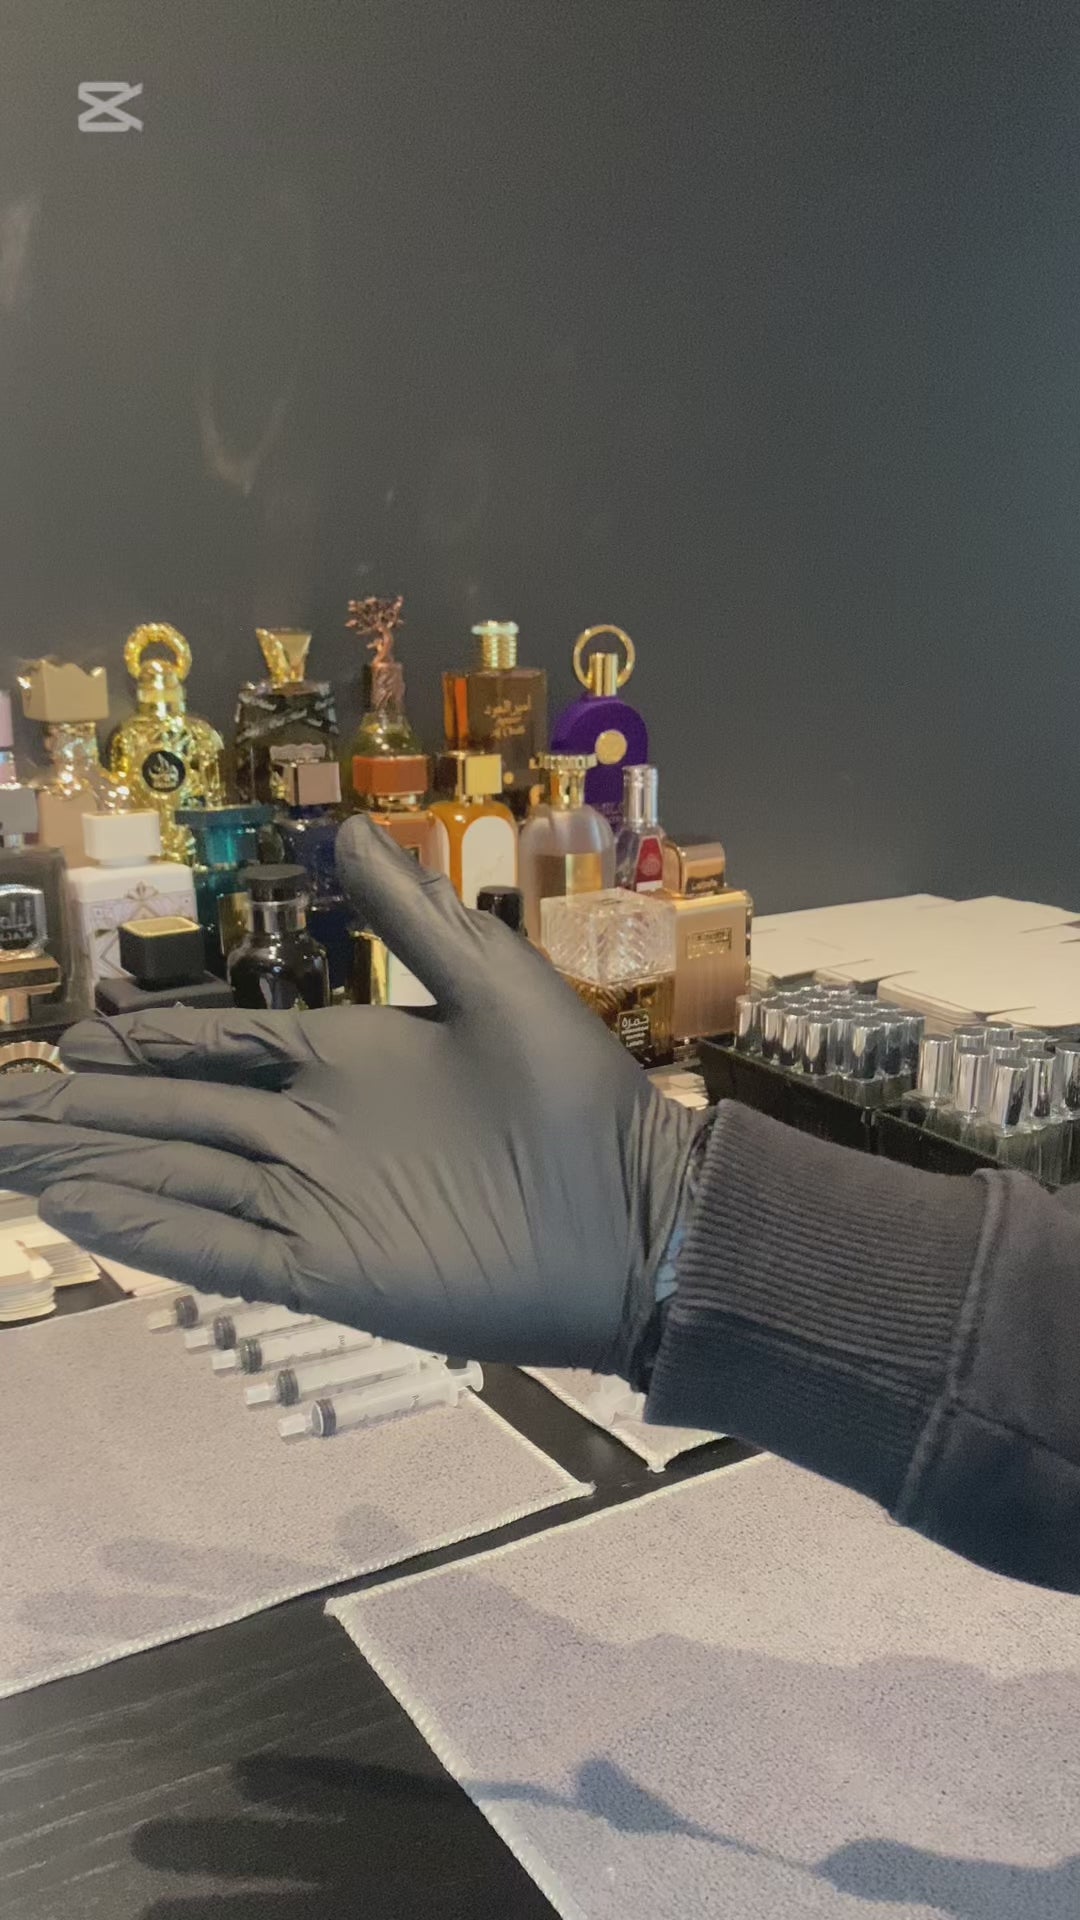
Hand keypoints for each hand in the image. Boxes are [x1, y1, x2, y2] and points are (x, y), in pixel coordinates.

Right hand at [0, 818, 701, 1371]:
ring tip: (19, 1159)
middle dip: (92, 1110)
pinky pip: (219, 1247)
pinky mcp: (328, 1269)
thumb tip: (346, 832)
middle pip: (177, 1112)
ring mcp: (314, 1202)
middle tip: (12, 1110)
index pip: (221, 1044)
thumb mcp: (494, 982)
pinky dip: (149, 1231)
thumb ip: (413, 916)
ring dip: (98, 1167)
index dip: (149, 1040)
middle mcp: (312, 1129)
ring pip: (179, 1177)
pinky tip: (82, 1215)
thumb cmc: (574, 1098)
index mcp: (347, 1058)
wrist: (634, 1216)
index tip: (78, 1040)